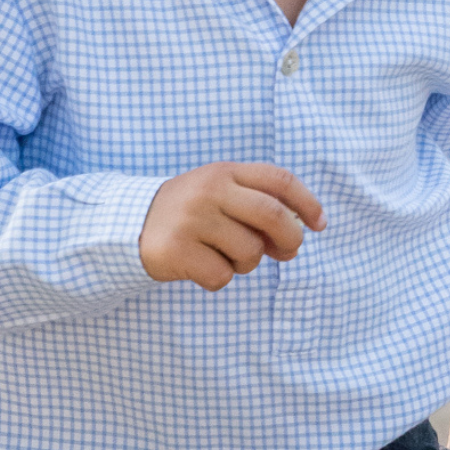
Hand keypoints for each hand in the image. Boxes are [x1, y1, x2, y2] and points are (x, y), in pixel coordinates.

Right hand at [140, 161, 325, 290]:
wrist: (130, 223)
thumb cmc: (190, 212)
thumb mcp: (220, 194)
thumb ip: (256, 207)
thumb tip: (295, 238)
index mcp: (224, 172)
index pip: (279, 180)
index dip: (307, 203)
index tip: (319, 224)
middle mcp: (209, 190)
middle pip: (273, 216)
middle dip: (290, 240)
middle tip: (287, 252)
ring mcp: (191, 219)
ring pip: (249, 252)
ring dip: (245, 263)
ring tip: (223, 254)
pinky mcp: (177, 249)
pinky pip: (222, 276)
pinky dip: (218, 278)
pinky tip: (200, 266)